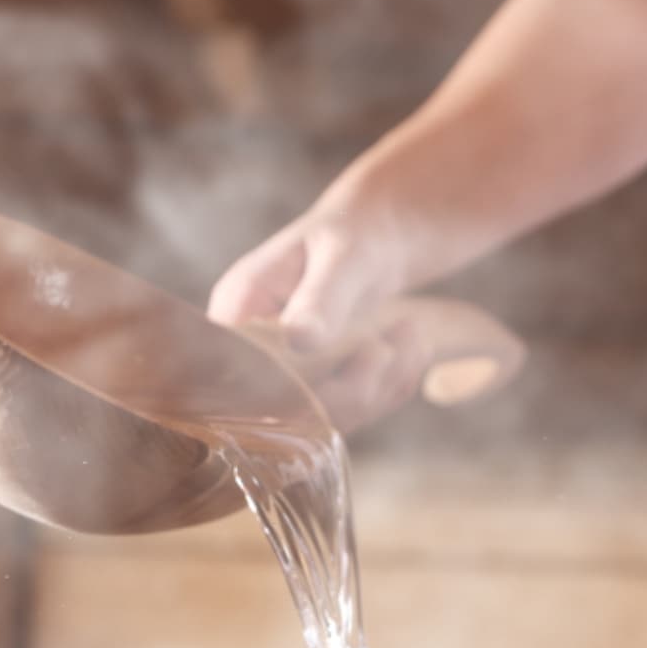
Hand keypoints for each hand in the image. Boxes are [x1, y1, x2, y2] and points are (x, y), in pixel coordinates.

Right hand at [207, 211, 424, 431]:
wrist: (383, 235)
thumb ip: (321, 298)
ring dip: (376, 387)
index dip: (281, 383)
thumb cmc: (358, 230)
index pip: (235, 366)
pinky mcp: (318, 389)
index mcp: (239, 306)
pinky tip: (410, 351)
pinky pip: (348, 412)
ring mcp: (284, 373)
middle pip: (279, 406)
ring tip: (411, 336)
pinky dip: (387, 390)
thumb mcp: (344, 256)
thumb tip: (300, 340)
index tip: (340, 361)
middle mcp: (253, 348)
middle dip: (346, 386)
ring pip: (320, 417)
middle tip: (389, 345)